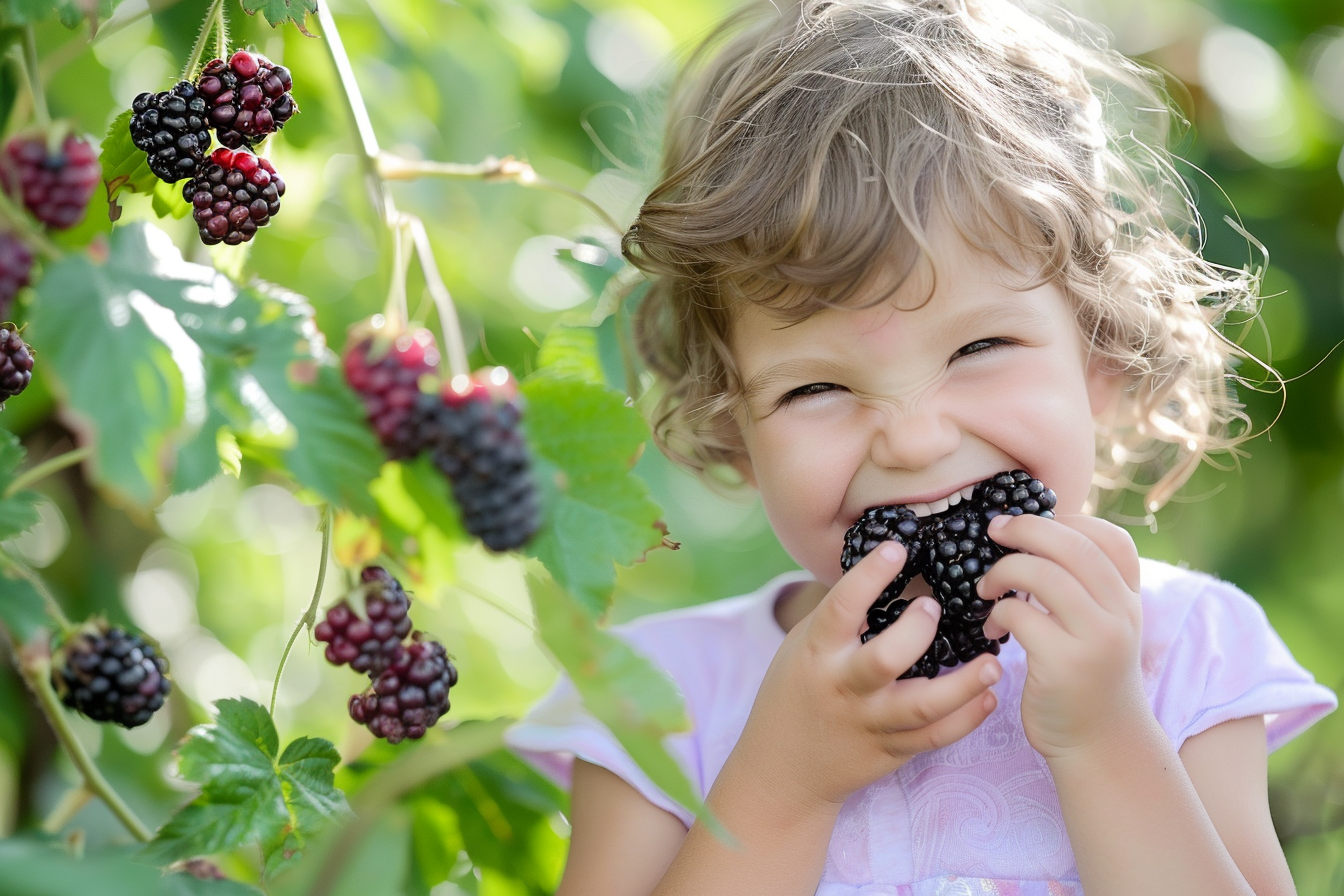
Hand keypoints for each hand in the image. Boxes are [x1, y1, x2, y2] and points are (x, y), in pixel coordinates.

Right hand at [728, 542, 1001, 814]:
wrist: (785, 770)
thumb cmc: (797, 690)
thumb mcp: (804, 646)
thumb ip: (842, 618)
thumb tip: (888, 572)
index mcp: (818, 653)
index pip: (841, 608)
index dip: (868, 576)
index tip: (895, 549)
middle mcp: (844, 686)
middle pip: (885, 659)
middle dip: (917, 631)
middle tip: (935, 608)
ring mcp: (870, 722)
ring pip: (922, 706)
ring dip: (963, 684)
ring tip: (992, 663)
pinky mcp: (891, 751)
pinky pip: (934, 738)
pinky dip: (966, 720)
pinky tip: (987, 697)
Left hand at [980, 514, 1147, 760]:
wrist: (1101, 744)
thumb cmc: (1088, 676)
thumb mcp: (1103, 627)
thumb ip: (1086, 587)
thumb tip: (1034, 533)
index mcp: (1130, 599)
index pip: (1111, 538)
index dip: (1069, 520)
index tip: (1032, 527)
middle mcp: (1120, 614)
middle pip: (1072, 545)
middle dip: (1025, 529)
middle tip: (994, 532)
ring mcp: (1095, 639)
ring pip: (1043, 574)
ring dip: (1002, 571)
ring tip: (985, 588)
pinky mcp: (1064, 664)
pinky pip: (1020, 615)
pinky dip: (996, 614)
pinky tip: (991, 628)